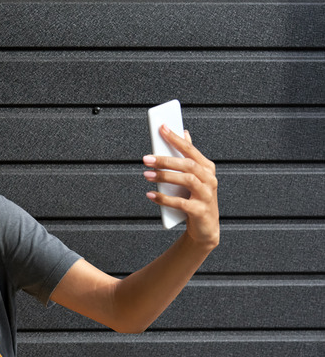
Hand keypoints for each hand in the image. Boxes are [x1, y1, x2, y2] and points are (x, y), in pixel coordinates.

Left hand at [143, 125, 219, 248]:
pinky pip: (181, 203)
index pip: (190, 150)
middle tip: (146, 158)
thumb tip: (183, 132)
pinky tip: (151, 195)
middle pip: (187, 165)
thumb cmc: (195, 198)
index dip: (176, 139)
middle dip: (166, 160)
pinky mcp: (200, 211)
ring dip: (165, 176)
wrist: (205, 228)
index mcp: (207, 168)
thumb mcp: (193, 177)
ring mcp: (207, 196)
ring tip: (146, 175)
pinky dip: (164, 198)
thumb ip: (188, 156)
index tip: (161, 128)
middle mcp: (210, 180)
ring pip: (186, 180)